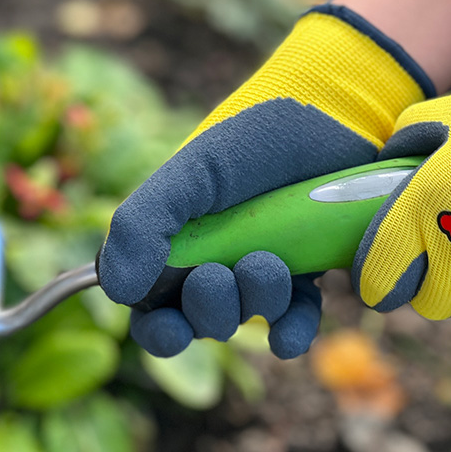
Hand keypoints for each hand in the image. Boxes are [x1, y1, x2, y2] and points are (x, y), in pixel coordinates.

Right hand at [98, 4, 433, 357]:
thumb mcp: (190, 173)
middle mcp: (215, 262)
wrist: (334, 118)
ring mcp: (261, 271)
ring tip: (271, 264)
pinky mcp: (307, 276)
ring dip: (254, 302)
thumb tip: (116, 290)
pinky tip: (289, 332)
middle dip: (211, 308)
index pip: (154, 308)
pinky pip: (294, 326)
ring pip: (247, 319)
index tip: (172, 326)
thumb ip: (142, 224)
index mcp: (176, 241)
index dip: (159, 328)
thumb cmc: (253, 139)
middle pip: (200, 322)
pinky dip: (290, 333)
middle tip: (222, 274)